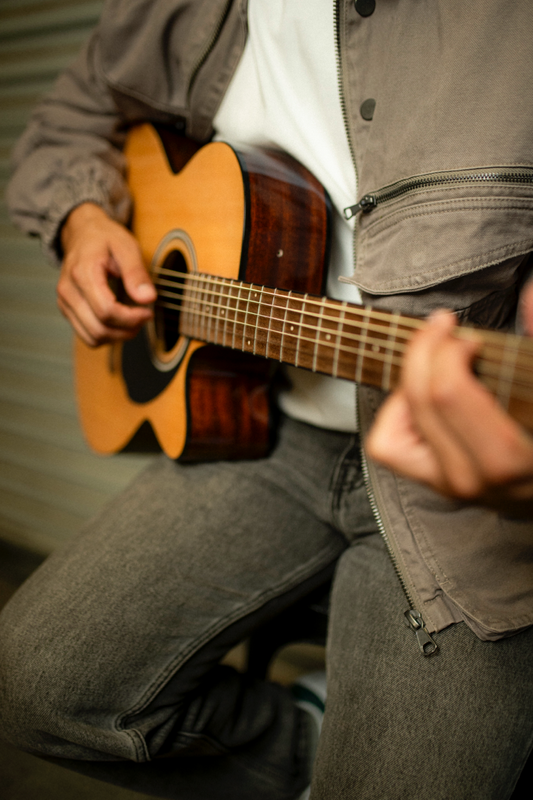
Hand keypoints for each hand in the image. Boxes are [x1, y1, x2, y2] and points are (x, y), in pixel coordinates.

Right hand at [57, 202, 155, 345]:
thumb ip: (137, 273)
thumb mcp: (127, 247)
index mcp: (82, 273)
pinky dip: (106, 335)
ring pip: (92, 337)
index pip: (107, 311)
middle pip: (99, 329)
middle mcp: (68, 291)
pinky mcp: (67, 310)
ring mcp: (64, 302)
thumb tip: (148, 298)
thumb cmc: (105, 238)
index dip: (131, 318)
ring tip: (133, 321)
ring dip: (117, 336)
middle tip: (143, 317)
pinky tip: (120, 323)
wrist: (82, 233)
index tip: (147, 311)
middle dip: (127, 330)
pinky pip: (87, 335)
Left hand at [366, 301, 532, 514]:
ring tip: (436, 368)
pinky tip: (426, 396)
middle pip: (420, 402)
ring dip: (407, 388)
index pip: (447, 394)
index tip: (468, 337)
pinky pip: (388, 446)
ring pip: (390, 432)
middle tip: (444, 330)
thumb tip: (528, 296)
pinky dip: (396, 415)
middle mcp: (471, 481)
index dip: (448, 352)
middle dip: (425, 352)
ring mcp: (447, 486)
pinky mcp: (433, 483)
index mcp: (507, 461)